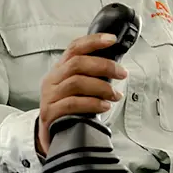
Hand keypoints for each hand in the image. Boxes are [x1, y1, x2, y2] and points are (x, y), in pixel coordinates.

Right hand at [36, 33, 127, 155]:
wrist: (51, 132)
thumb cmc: (70, 105)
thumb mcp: (78, 86)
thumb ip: (92, 74)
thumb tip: (118, 67)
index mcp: (61, 68)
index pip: (75, 48)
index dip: (93, 41)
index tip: (112, 39)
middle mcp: (53, 79)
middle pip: (78, 63)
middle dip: (105, 66)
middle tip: (122, 74)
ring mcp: (50, 95)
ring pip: (76, 83)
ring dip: (102, 87)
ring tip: (115, 95)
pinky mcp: (50, 113)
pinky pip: (73, 103)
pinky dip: (92, 103)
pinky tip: (104, 106)